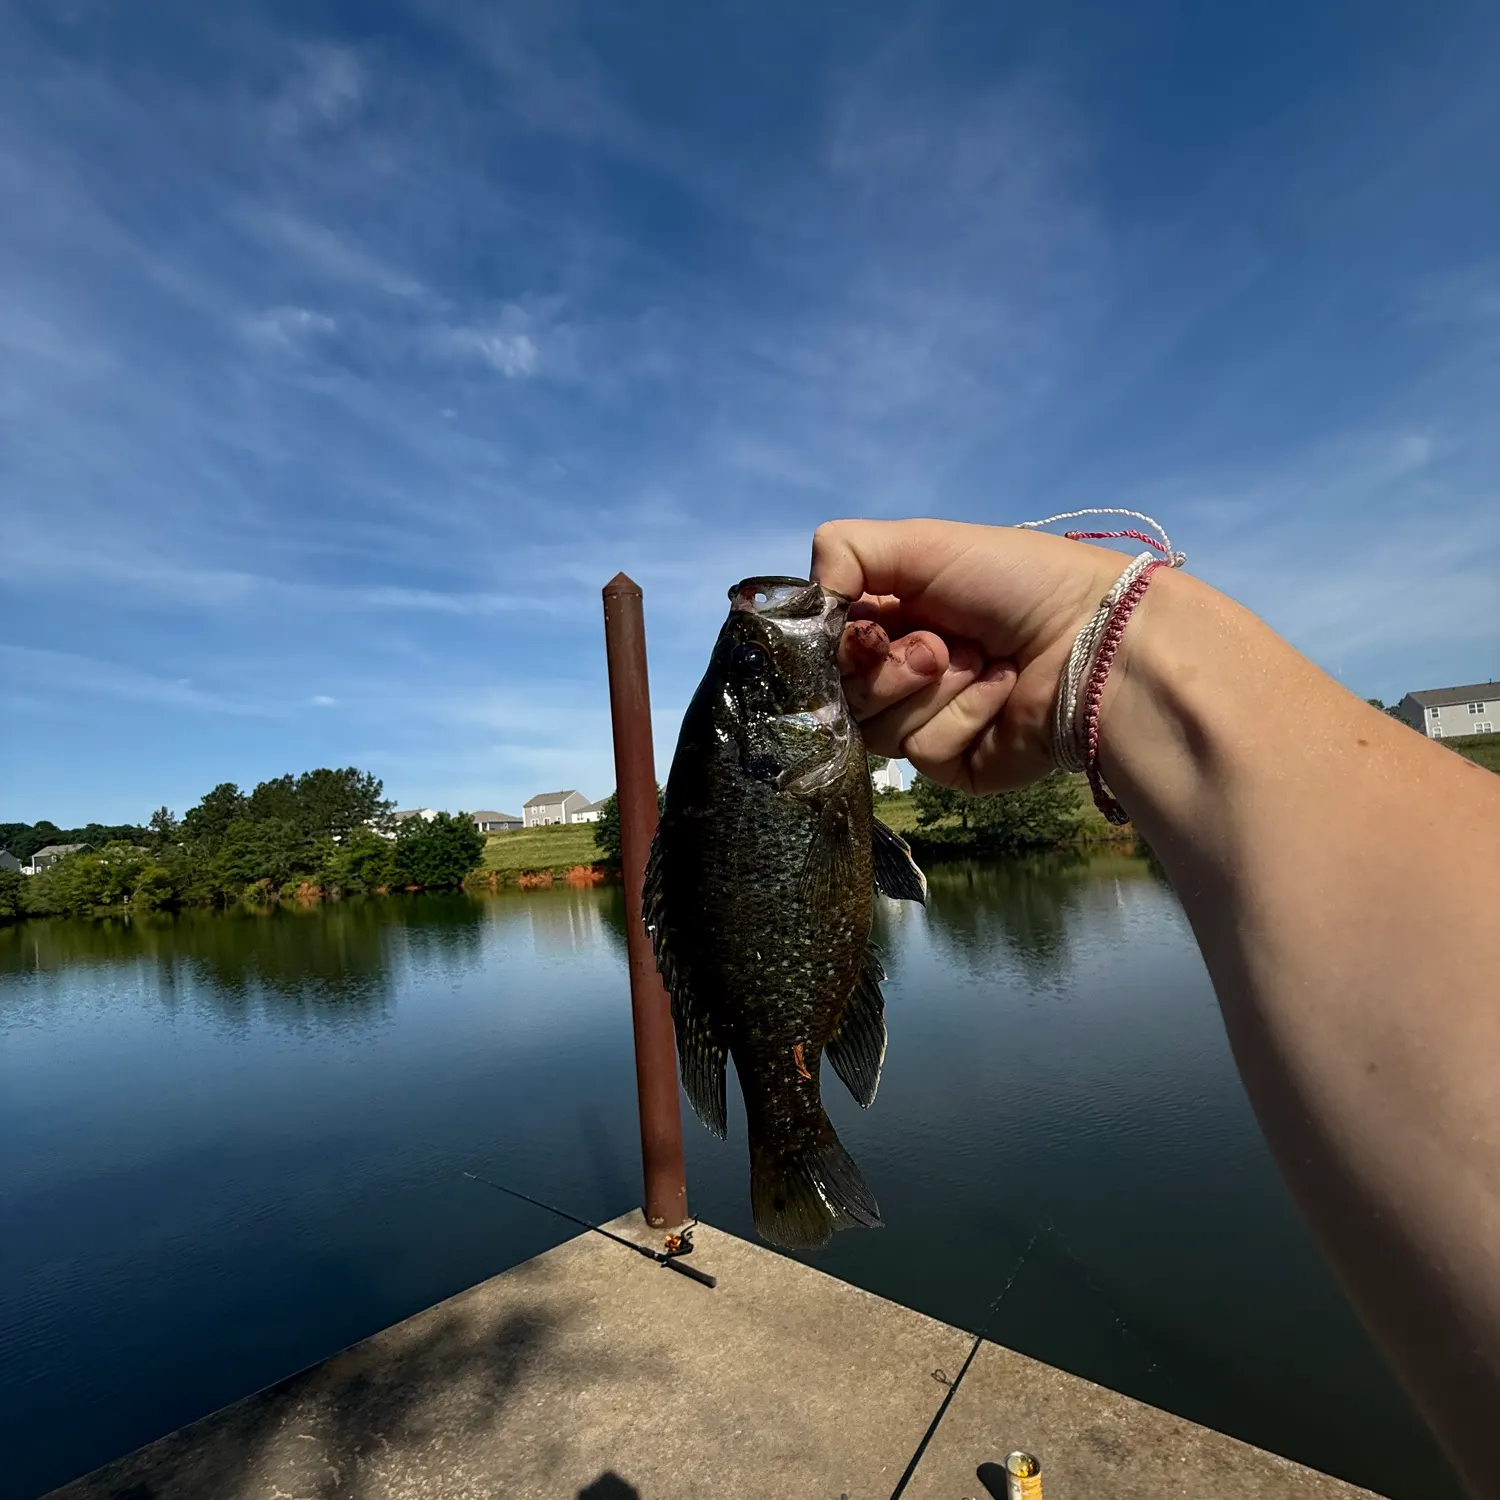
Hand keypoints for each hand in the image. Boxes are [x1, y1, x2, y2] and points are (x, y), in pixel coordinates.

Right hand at [811, 518, 1126, 793]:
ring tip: (981, 661)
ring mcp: (925, 720)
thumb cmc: (1011, 582)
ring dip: (931, 688)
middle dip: (888, 666)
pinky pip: (923, 752)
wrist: (1091, 639)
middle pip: (841, 693)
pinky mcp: (953, 764)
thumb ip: (842, 553)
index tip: (868, 627)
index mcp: (889, 617)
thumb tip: (803, 606)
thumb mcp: (918, 542)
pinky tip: (1002, 690)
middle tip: (939, 644)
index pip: (823, 645)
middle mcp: (900, 671)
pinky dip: (964, 714)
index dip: (838, 641)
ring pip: (875, 728)